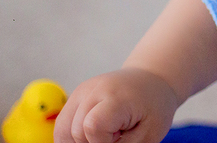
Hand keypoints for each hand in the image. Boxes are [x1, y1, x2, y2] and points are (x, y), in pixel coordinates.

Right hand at [54, 67, 179, 142]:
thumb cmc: (154, 107)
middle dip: (92, 142)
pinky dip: (74, 136)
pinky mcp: (75, 96)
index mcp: (115, 96)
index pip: (92, 126)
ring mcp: (81, 92)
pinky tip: (94, 132)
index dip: (102, 142)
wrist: (152, 79)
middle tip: (117, 132)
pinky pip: (62, 126)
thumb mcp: (148, 134)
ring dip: (79, 141)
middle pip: (75, 131)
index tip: (120, 137)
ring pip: (62, 131)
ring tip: (105, 132)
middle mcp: (92, 90)